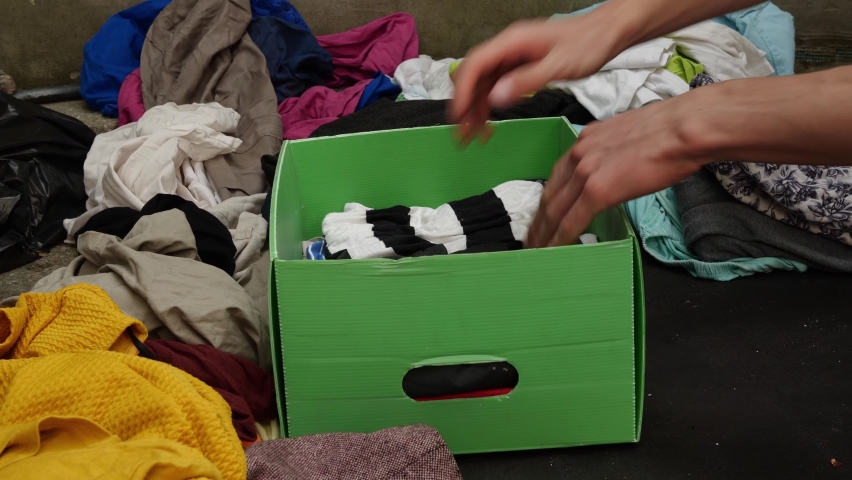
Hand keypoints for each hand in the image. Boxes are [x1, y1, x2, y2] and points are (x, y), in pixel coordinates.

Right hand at [449, 13, 625, 143]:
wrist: (608, 33)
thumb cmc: (588, 44)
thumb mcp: (560, 65)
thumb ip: (527, 81)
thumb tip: (496, 97)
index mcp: (513, 42)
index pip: (476, 65)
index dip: (464, 91)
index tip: (459, 116)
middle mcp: (508, 47)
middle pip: (475, 75)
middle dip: (466, 105)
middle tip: (463, 134)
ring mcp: (513, 56)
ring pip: (484, 83)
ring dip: (476, 109)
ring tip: (475, 136)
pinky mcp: (521, 66)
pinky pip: (498, 85)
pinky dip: (491, 105)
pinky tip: (490, 122)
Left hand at [527, 89, 714, 247]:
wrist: (685, 128)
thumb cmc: (673, 130)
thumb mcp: (630, 135)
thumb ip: (615, 151)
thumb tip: (619, 165)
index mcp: (587, 140)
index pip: (558, 175)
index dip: (548, 198)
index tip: (543, 214)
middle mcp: (579, 154)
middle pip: (550, 194)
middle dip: (538, 220)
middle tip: (531, 239)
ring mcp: (585, 172)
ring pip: (554, 210)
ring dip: (543, 233)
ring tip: (536, 251)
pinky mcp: (597, 191)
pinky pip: (571, 220)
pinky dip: (559, 238)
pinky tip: (553, 251)